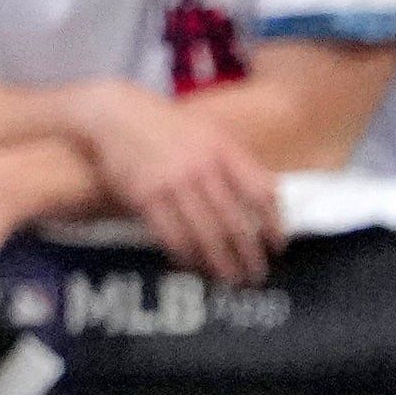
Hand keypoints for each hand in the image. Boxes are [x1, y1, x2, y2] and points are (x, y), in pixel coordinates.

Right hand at [67, 82, 288, 283]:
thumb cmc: (168, 125)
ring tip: (230, 279)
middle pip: (235, 222)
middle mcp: (201, 169)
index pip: (261, 193)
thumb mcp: (211, 132)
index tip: (277, 245)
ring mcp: (172, 185)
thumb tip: (263, 201)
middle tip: (256, 275)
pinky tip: (195, 265)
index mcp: (224, 151)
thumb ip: (236, 162)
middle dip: (249, 255)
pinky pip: (172, 236)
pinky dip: (186, 255)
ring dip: (220, 263)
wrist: (118, 115)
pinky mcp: (145, 198)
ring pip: (205, 236)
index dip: (274, 224)